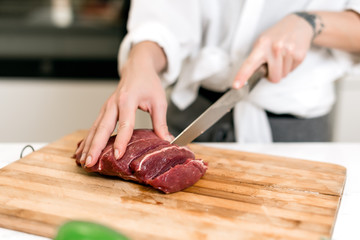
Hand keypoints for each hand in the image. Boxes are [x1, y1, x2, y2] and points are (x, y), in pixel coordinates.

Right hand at [75, 42, 170, 166]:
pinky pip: (94, 127)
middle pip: (102, 127)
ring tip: (83, 161)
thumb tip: (167, 141)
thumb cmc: (148, 83)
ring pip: (94, 128)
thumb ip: (160, 122)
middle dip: (95, 146)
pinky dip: (88, 139)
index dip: (121, 141)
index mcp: (128, 100)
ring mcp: (106, 107)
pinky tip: (83, 151)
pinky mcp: (104, 111)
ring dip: (88, 145)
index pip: (125, 124)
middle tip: (90, 162)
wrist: (137, 68)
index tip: (118, 155)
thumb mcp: (159, 101)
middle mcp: (113, 104)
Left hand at [233, 13, 313, 87]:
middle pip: (273, 77)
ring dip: (282, 69)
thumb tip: (250, 76)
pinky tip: (290, 55)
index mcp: (262, 45)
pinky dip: (290, 66)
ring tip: (283, 56)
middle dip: (273, 74)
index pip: (250, 63)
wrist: (297, 24)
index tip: (236, 86)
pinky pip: (292, 70)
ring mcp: (289, 51)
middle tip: (274, 62)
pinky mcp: (300, 55)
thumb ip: (256, 58)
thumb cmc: (276, 35)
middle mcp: (275, 48)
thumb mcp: (262, 42)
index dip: (242, 76)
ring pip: (283, 75)